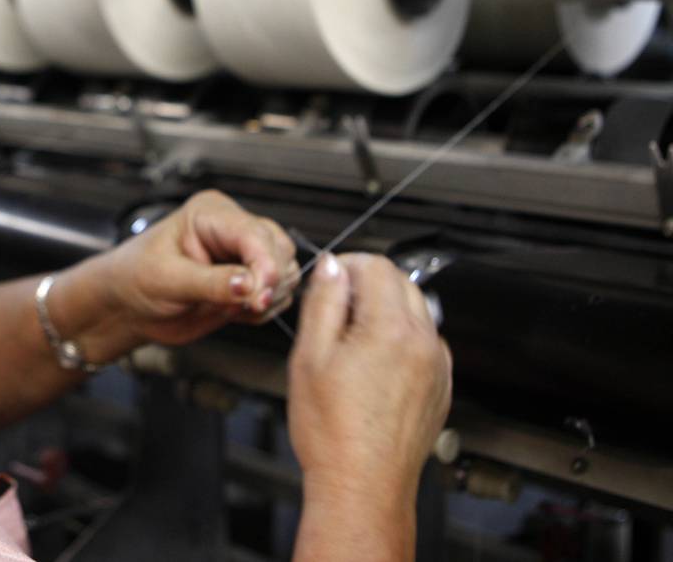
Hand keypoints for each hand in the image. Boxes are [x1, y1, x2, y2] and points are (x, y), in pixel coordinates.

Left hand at [70, 190, 299, 349]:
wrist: (127, 306)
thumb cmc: (135, 279)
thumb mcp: (167, 280)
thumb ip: (210, 283)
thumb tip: (248, 285)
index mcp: (210, 214)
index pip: (253, 233)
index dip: (264, 263)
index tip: (261, 292)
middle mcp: (232, 231)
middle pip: (278, 248)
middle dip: (271, 280)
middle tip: (252, 306)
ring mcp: (242, 257)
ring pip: (285, 271)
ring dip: (270, 296)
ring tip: (238, 309)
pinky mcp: (247, 283)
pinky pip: (277, 295)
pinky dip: (266, 310)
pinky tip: (239, 314)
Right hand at [288, 253, 451, 509]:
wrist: (363, 487)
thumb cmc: (333, 433)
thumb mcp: (310, 356)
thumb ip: (323, 302)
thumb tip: (331, 267)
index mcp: (391, 329)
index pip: (377, 265)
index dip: (347, 266)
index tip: (329, 282)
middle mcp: (424, 343)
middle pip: (401, 282)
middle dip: (367, 285)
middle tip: (334, 311)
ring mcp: (438, 367)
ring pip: (416, 312)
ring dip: (385, 312)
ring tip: (351, 344)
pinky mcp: (440, 388)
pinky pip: (425, 344)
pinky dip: (401, 340)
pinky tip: (372, 367)